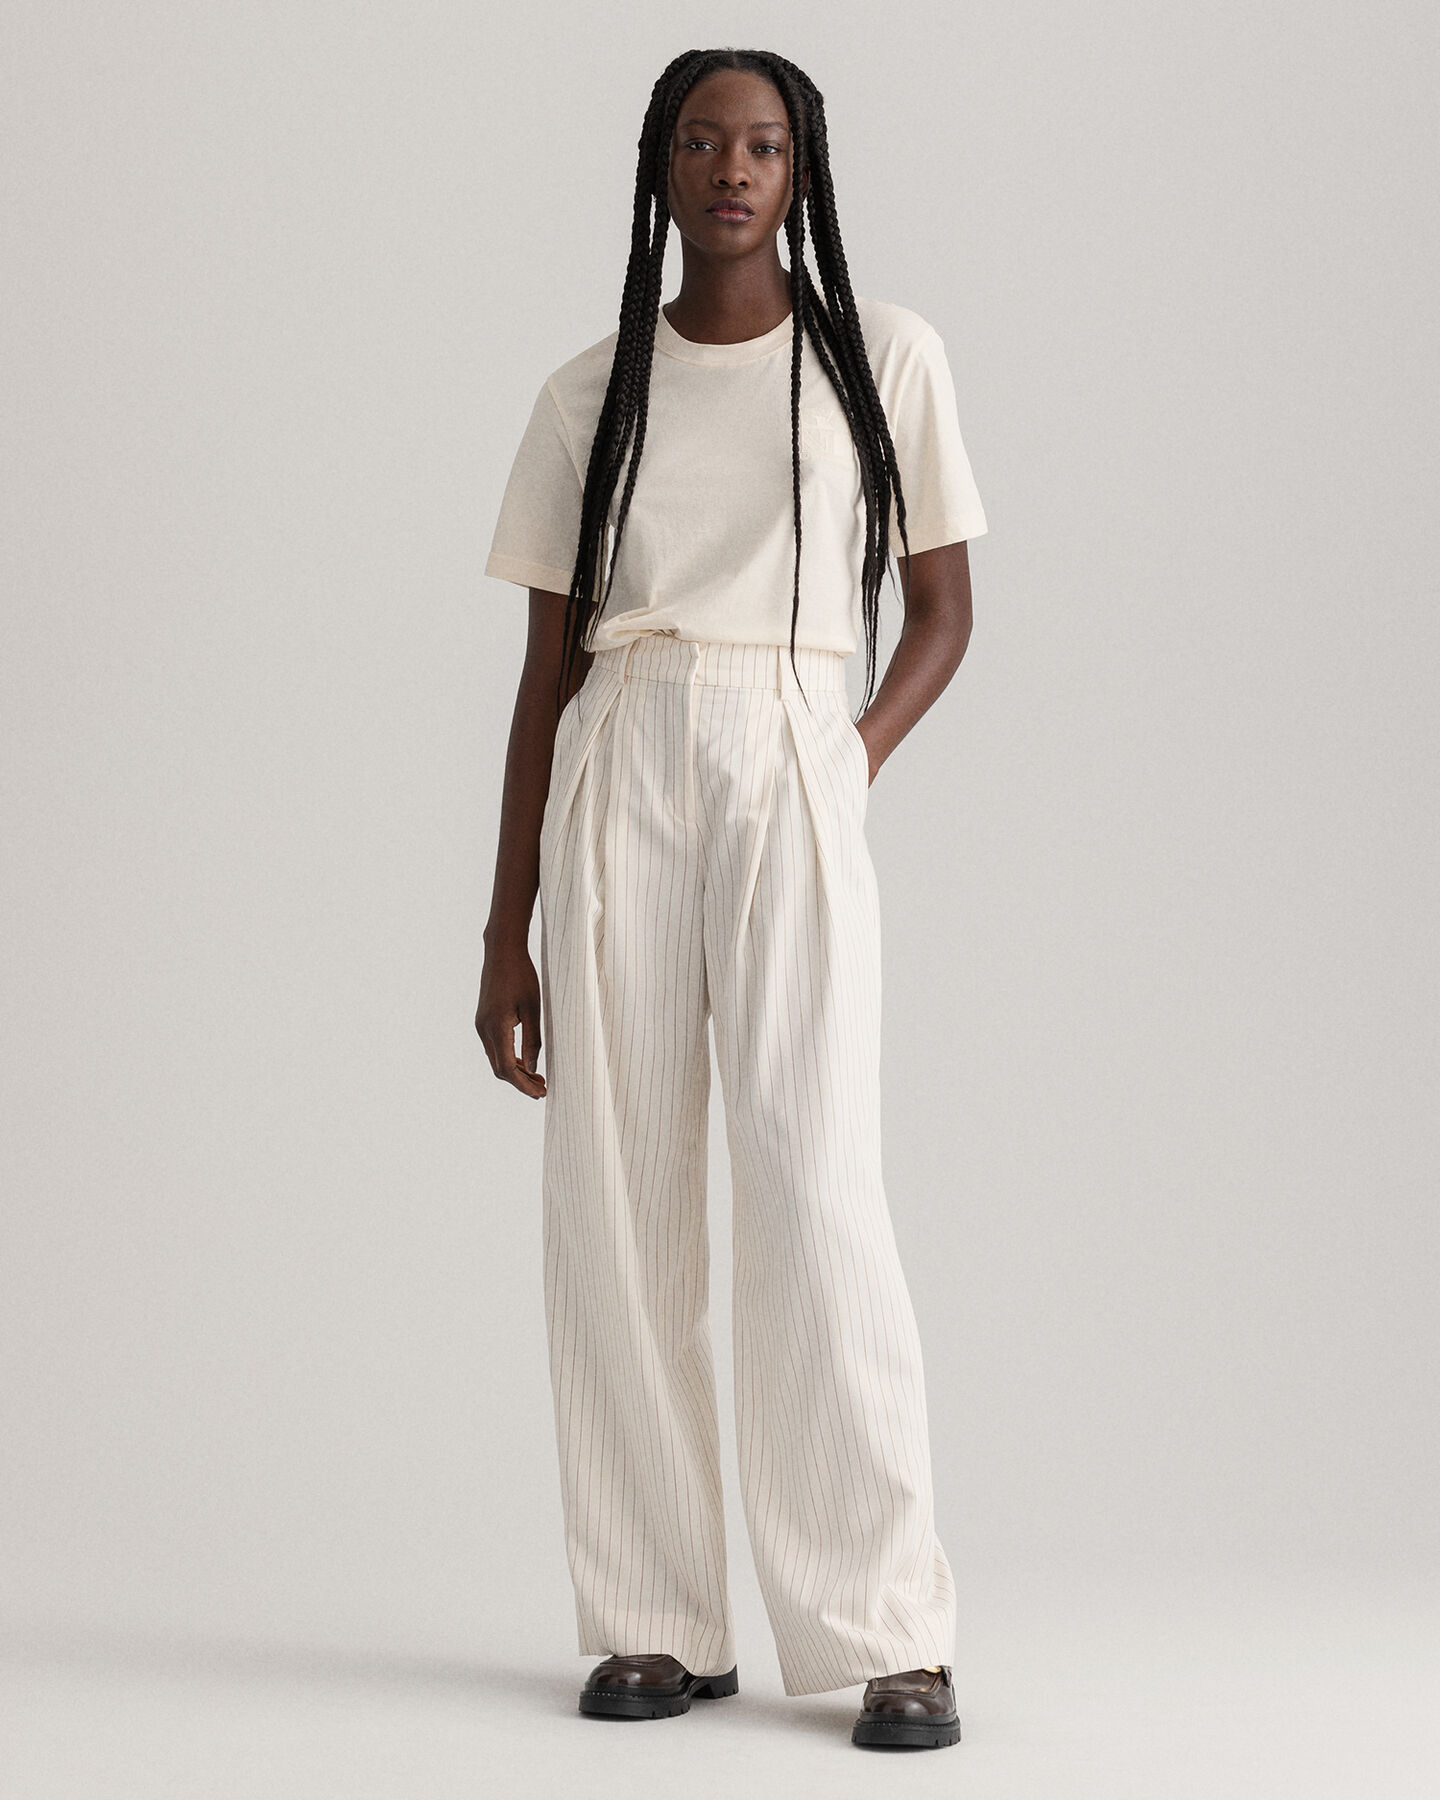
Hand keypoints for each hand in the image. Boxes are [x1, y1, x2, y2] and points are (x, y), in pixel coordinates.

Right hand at [476, 941, 545, 1096]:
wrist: (502, 951)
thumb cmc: (522, 976)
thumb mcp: (534, 1008)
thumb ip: (533, 1040)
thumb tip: (534, 1067)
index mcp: (496, 1028)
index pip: (508, 1069)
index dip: (524, 1085)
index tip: (541, 1092)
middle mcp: (483, 1029)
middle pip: (499, 1069)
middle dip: (520, 1082)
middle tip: (543, 1088)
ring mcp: (481, 1025)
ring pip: (496, 1059)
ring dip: (515, 1072)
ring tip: (537, 1077)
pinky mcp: (483, 1020)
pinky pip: (494, 1048)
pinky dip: (509, 1058)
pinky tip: (525, 1060)